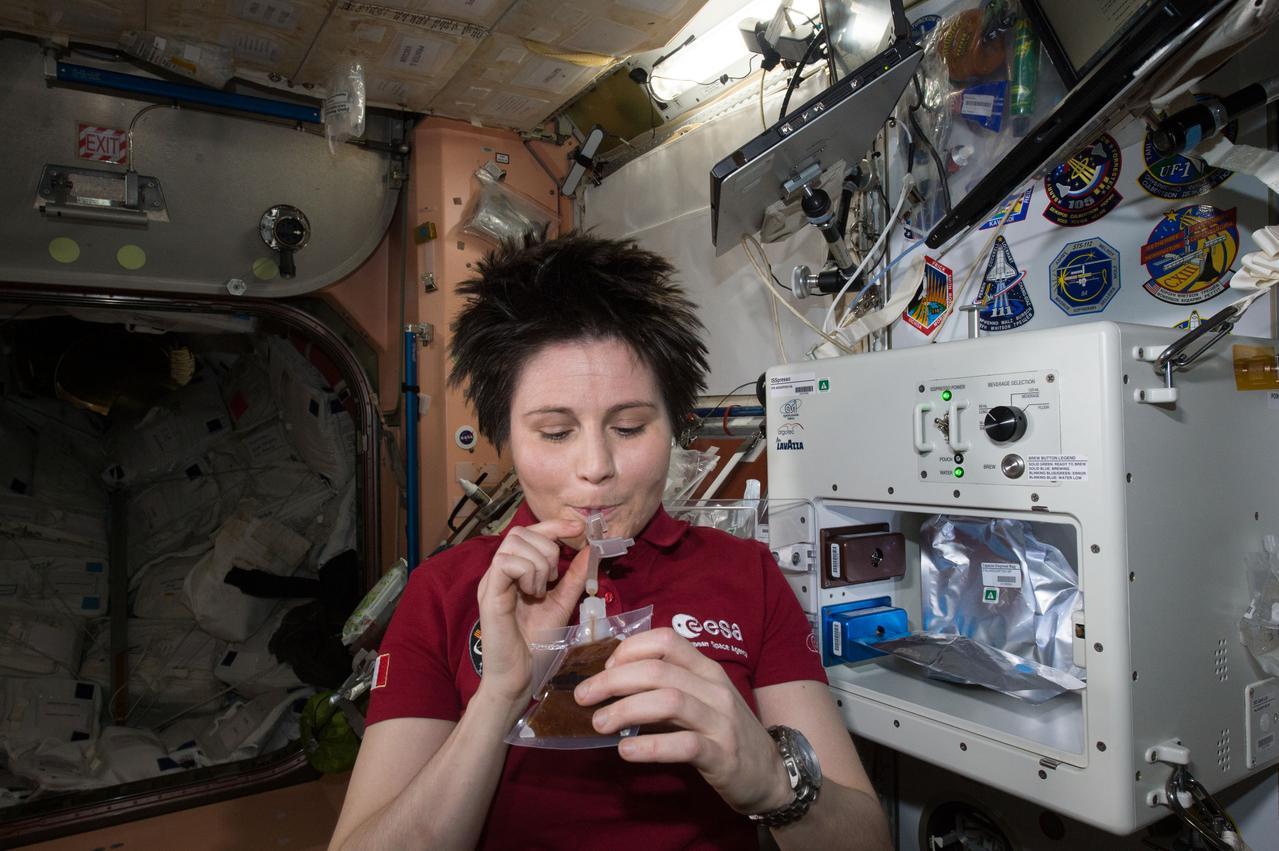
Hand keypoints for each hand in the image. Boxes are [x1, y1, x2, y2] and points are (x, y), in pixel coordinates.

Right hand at [475, 518, 589, 705]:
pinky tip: (532, 594)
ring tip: (541, 590)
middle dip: (547, 548)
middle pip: (520, 532)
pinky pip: (505, 562)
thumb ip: (575, 577)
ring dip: (538, 563)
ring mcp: (492, 582)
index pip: (530, 532)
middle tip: (552, 579)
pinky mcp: (489, 594)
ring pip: (514, 543)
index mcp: (515, 572)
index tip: (578, 527)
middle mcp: (500, 572)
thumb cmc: (537, 644)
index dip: (554, 524)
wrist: (521, 677)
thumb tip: (592, 548)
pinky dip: (527, 572)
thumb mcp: (563, 603)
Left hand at [572, 627, 791, 814]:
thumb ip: (665, 687)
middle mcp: (715, 688)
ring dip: (626, 710)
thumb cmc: (724, 732)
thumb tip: (611, 679)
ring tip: (598, 723)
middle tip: (583, 696)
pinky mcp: (722, 756)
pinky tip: (625, 752)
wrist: (770, 774)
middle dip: (613, 680)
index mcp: (706, 668)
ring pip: (669, 702)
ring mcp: (721, 721)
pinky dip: (650, 747)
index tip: (605, 667)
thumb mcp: (700, 699)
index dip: (629, 649)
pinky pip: (683, 746)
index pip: (666, 640)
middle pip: (659, 670)